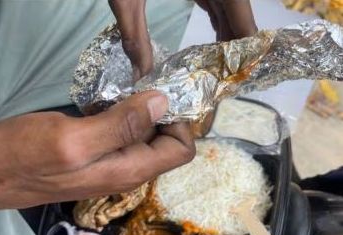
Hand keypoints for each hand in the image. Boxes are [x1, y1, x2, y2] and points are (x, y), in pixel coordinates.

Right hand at [0, 91, 194, 208]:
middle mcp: (130, 171)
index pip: (181, 150)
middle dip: (159, 113)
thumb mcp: (74, 139)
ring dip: (139, 112)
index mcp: (132, 170)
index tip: (158, 96)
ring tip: (118, 92)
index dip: (178, 122)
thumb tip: (163, 104)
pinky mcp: (100, 157)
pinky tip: (103, 103)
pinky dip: (122, 116)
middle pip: (167, 142)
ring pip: (146, 137)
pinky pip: (125, 135)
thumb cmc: (25, 157)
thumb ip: (122, 125)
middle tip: (137, 87)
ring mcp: (115, 165)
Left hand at [109, 0, 256, 80]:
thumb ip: (134, 36)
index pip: (243, 21)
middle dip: (235, 49)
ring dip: (227, 37)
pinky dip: (218, 21)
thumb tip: (139, 77)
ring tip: (218, 69)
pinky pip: (221, 0)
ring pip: (232, 8)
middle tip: (224, 81)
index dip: (245, 52)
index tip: (238, 79)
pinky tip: (212, 43)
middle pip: (240, 16)